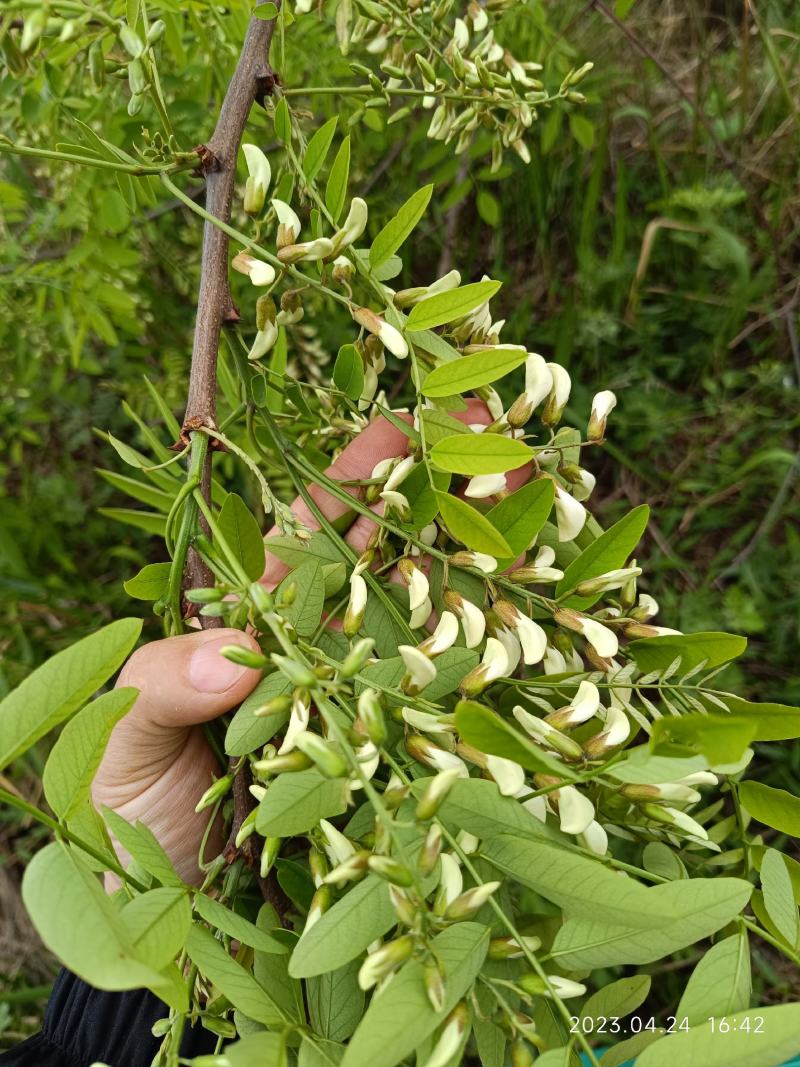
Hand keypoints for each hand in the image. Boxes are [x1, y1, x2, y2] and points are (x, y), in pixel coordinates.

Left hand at [93, 401, 526, 883]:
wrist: (154, 897)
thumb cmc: (127, 796)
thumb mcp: (125, 725)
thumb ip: (168, 680)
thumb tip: (236, 659)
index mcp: (260, 612)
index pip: (319, 524)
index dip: (366, 469)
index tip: (417, 419)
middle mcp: (322, 642)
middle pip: (392, 556)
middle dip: (446, 502)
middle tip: (507, 457)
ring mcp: (361, 694)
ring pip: (430, 619)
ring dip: (480, 571)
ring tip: (536, 521)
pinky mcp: (385, 754)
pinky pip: (438, 705)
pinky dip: (481, 673)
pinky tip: (525, 640)